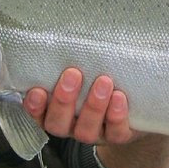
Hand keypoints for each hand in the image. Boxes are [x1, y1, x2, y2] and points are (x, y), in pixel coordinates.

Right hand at [24, 68, 168, 167]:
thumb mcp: (82, 71)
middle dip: (64, 100)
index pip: (38, 113)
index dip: (35, 106)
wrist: (133, 104)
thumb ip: (71, 61)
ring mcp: (94, 133)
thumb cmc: (97, 79)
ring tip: (103, 81)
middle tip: (73, 74)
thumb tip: (64, 31)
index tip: (37, 89)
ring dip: (93, 106)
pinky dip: (116, 116)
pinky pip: (115, 133)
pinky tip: (119, 97)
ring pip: (86, 131)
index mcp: (55, 112)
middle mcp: (71, 126)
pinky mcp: (118, 136)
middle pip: (58, 123)